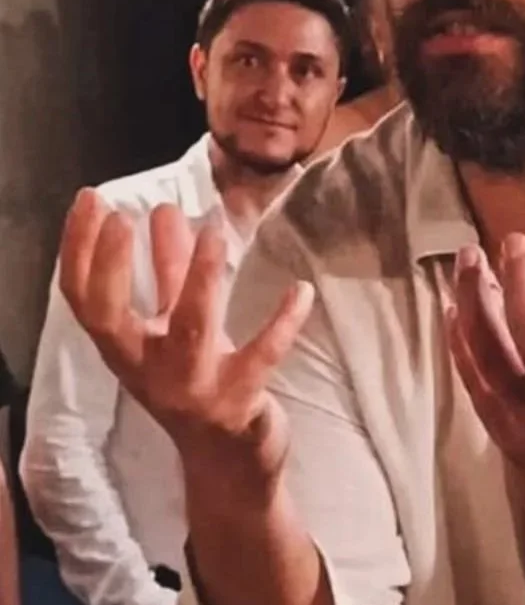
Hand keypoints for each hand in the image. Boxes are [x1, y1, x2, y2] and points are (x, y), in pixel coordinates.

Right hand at [58, 189, 312, 491]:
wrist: (228, 465)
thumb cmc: (198, 381)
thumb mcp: (177, 325)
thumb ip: (170, 270)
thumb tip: (161, 211)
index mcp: (128, 349)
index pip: (85, 298)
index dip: (80, 249)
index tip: (90, 200)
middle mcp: (147, 370)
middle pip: (113, 318)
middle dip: (115, 265)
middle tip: (127, 213)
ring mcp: (191, 389)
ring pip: (190, 329)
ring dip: (200, 278)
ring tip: (213, 230)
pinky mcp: (237, 404)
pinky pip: (262, 357)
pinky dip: (282, 322)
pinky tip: (302, 291)